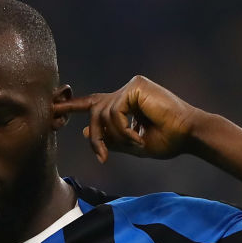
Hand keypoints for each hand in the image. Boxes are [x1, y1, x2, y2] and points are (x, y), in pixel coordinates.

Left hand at [54, 75, 202, 162]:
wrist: (188, 135)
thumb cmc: (167, 141)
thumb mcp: (133, 144)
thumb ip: (110, 137)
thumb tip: (82, 131)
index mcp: (125, 104)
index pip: (94, 103)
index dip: (72, 106)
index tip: (53, 109)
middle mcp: (126, 92)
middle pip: (93, 111)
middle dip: (95, 137)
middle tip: (103, 156)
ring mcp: (130, 87)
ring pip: (102, 115)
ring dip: (116, 137)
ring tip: (135, 144)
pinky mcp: (135, 86)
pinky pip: (115, 112)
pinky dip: (123, 130)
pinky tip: (139, 136)